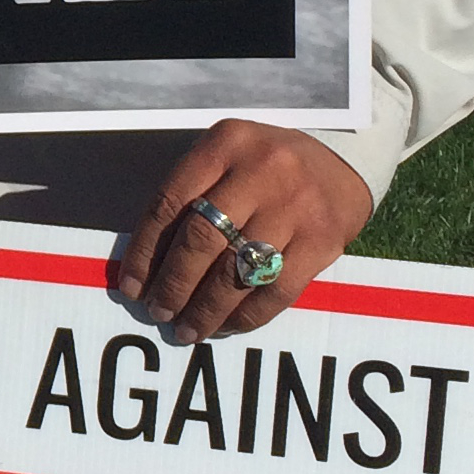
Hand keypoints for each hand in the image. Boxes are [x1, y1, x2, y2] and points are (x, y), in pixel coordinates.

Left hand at [115, 122, 374, 343]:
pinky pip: (276, 290)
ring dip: (205, 309)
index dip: (145, 251)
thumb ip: (189, 197)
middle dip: (173, 284)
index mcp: (225, 144)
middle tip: (158, 312)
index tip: (131, 287)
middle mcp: (261, 171)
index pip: (170, 203)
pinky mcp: (323, 241)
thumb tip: (146, 266)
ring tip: (187, 330)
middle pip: (202, 239)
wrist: (341, 162)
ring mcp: (295, 206)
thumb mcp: (225, 159)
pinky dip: (246, 316)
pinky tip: (226, 326)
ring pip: (237, 271)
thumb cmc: (264, 167)